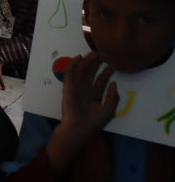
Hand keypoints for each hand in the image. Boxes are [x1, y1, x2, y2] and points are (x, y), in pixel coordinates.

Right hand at [46, 52, 118, 178]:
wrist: (77, 129)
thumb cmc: (94, 122)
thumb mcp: (109, 110)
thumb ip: (113, 96)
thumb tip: (113, 83)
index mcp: (95, 97)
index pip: (101, 81)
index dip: (106, 73)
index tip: (112, 64)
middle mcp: (85, 91)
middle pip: (91, 74)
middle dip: (96, 64)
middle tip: (102, 53)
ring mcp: (76, 88)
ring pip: (81, 71)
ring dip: (86, 62)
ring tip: (93, 52)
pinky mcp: (68, 87)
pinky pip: (70, 74)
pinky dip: (73, 65)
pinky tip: (79, 57)